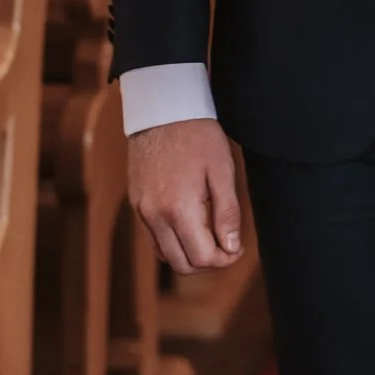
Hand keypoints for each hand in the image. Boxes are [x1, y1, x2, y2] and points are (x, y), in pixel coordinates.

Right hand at [127, 118, 242, 273]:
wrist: (164, 111)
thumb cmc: (198, 136)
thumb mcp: (222, 170)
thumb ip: (227, 212)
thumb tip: (230, 247)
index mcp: (178, 208)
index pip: (202, 257)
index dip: (225, 259)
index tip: (238, 247)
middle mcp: (154, 215)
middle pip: (182, 264)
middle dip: (208, 262)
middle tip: (227, 245)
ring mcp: (142, 211)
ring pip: (166, 255)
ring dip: (190, 255)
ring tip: (211, 236)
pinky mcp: (137, 204)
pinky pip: (154, 238)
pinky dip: (173, 242)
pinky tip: (191, 226)